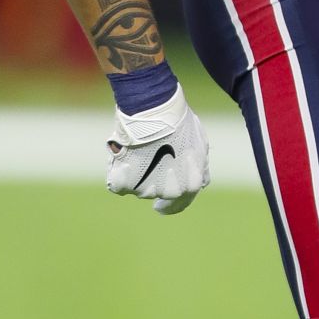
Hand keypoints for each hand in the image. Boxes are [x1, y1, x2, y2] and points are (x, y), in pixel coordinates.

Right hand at [106, 84, 209, 214]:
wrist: (153, 111)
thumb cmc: (178, 123)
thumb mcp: (199, 146)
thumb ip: (198, 169)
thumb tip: (199, 183)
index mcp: (191, 185)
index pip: (179, 204)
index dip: (168, 206)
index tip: (158, 207)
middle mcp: (170, 191)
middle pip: (157, 192)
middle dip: (153, 179)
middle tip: (148, 157)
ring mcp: (145, 189)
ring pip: (137, 186)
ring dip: (137, 173)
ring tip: (138, 149)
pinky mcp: (124, 183)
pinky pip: (118, 183)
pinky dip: (119, 172)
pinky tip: (123, 155)